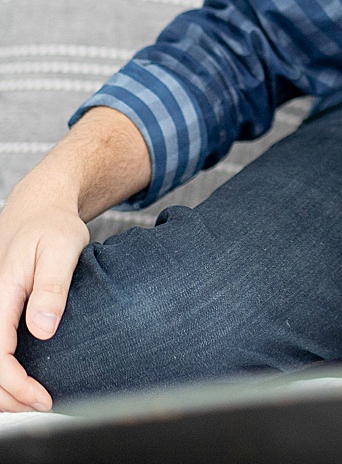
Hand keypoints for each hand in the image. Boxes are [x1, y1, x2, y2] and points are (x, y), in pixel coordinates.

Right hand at [0, 181, 88, 411]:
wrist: (38, 212)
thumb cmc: (53, 228)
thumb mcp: (62, 249)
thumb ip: (53, 288)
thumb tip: (44, 330)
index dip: (16, 384)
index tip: (44, 398)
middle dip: (10, 396)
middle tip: (45, 404)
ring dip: (4, 391)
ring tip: (37, 398)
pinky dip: (2, 376)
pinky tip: (25, 382)